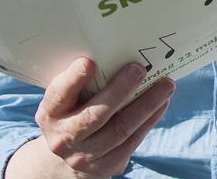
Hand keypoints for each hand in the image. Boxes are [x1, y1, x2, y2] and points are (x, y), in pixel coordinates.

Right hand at [32, 58, 173, 177]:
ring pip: (120, 129)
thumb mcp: (67, 100)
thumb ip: (82, 82)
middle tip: (139, 69)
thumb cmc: (74, 114)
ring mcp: (84, 156)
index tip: (89, 62)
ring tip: (166, 85)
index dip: (72, 80)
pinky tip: (162, 103)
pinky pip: (132, 141)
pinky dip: (150, 120)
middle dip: (120, 91)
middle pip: (94, 115)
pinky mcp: (106, 166)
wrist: (69, 157)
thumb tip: (117, 52)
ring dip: (147, 105)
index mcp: (51, 114)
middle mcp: (64, 138)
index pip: (59, 96)